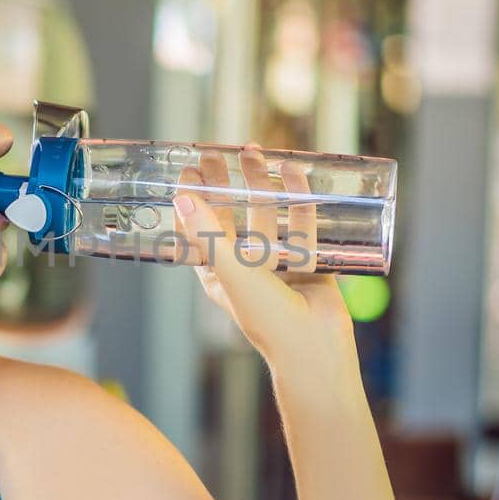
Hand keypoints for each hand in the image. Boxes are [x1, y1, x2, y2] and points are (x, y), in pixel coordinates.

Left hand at [170, 144, 354, 369]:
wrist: (316, 347)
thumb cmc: (267, 318)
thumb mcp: (232, 272)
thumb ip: (208, 234)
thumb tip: (182, 197)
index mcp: (217, 275)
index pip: (197, 230)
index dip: (191, 200)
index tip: (189, 169)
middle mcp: (244, 268)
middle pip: (230, 216)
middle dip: (224, 184)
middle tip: (218, 152)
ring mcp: (277, 263)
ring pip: (266, 214)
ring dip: (259, 184)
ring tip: (255, 151)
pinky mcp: (308, 261)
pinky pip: (301, 223)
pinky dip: (297, 198)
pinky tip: (294, 172)